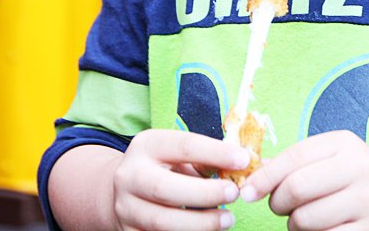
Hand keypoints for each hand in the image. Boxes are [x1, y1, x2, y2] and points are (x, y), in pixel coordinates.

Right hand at [111, 129, 249, 230]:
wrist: (124, 189)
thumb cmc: (164, 167)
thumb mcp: (178, 154)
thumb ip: (205, 158)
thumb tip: (242, 165)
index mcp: (146, 145)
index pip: (183, 146)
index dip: (216, 152)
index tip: (243, 160)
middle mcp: (130, 175)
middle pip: (164, 188)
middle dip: (204, 193)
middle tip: (234, 194)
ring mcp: (126, 207)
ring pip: (161, 221)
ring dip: (200, 223)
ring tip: (227, 219)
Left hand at [241, 130, 368, 230]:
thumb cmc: (359, 179)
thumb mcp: (334, 158)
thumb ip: (297, 162)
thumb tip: (253, 173)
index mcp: (345, 144)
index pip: (294, 157)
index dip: (264, 177)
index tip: (247, 192)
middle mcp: (360, 169)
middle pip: (296, 189)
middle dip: (277, 203)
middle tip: (280, 208)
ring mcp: (368, 203)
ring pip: (306, 220)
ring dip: (294, 225)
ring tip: (303, 220)